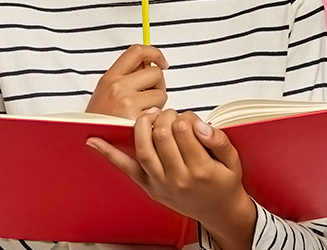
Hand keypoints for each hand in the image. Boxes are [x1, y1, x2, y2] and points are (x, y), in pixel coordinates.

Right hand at [85, 44, 168, 119]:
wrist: (85, 143)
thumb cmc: (99, 120)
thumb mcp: (105, 91)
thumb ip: (126, 76)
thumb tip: (151, 62)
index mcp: (110, 78)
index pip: (137, 51)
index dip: (154, 53)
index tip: (161, 62)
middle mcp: (118, 88)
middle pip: (155, 73)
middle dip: (158, 84)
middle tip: (150, 96)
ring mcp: (128, 104)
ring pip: (161, 94)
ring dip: (158, 104)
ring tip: (143, 113)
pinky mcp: (137, 122)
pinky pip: (160, 114)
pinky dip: (157, 120)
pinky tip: (145, 125)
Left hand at [87, 109, 255, 249]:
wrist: (219, 212)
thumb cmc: (224, 182)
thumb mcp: (233, 160)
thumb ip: (218, 140)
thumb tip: (198, 123)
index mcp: (200, 170)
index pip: (183, 129)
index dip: (184, 115)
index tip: (188, 117)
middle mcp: (177, 178)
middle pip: (161, 135)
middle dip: (164, 116)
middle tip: (170, 114)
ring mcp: (159, 183)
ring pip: (143, 148)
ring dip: (142, 125)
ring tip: (150, 116)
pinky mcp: (148, 186)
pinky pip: (126, 168)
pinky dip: (108, 153)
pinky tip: (93, 140)